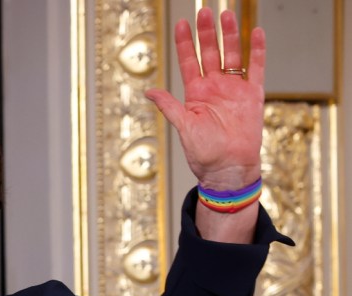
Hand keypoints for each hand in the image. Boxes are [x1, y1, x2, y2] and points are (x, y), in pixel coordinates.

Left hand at [145, 8, 264, 190]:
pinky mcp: (252, 96)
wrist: (229, 169)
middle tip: (204, 12)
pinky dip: (257, 51)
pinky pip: (256, 68)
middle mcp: (214, 87)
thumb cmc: (205, 153)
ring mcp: (234, 89)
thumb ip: (169, 106)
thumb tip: (149, 91)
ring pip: (232, 55)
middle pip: (210, 53)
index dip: (185, 43)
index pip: (188, 61)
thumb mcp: (183, 127)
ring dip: (229, 36)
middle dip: (206, 33)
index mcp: (195, 94)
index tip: (181, 24)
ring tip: (227, 15)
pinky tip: (255, 32)